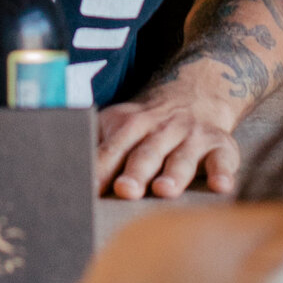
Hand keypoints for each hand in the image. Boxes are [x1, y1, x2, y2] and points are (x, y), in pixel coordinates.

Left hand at [94, 84, 242, 199]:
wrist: (197, 92)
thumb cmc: (149, 124)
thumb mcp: (120, 124)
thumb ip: (98, 146)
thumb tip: (58, 168)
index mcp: (130, 125)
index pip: (111, 148)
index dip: (99, 168)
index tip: (87, 188)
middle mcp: (161, 129)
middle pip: (146, 152)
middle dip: (135, 172)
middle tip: (124, 190)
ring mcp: (192, 136)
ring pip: (182, 157)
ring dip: (175, 174)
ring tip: (165, 190)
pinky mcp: (220, 144)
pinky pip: (223, 159)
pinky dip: (224, 172)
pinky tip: (222, 187)